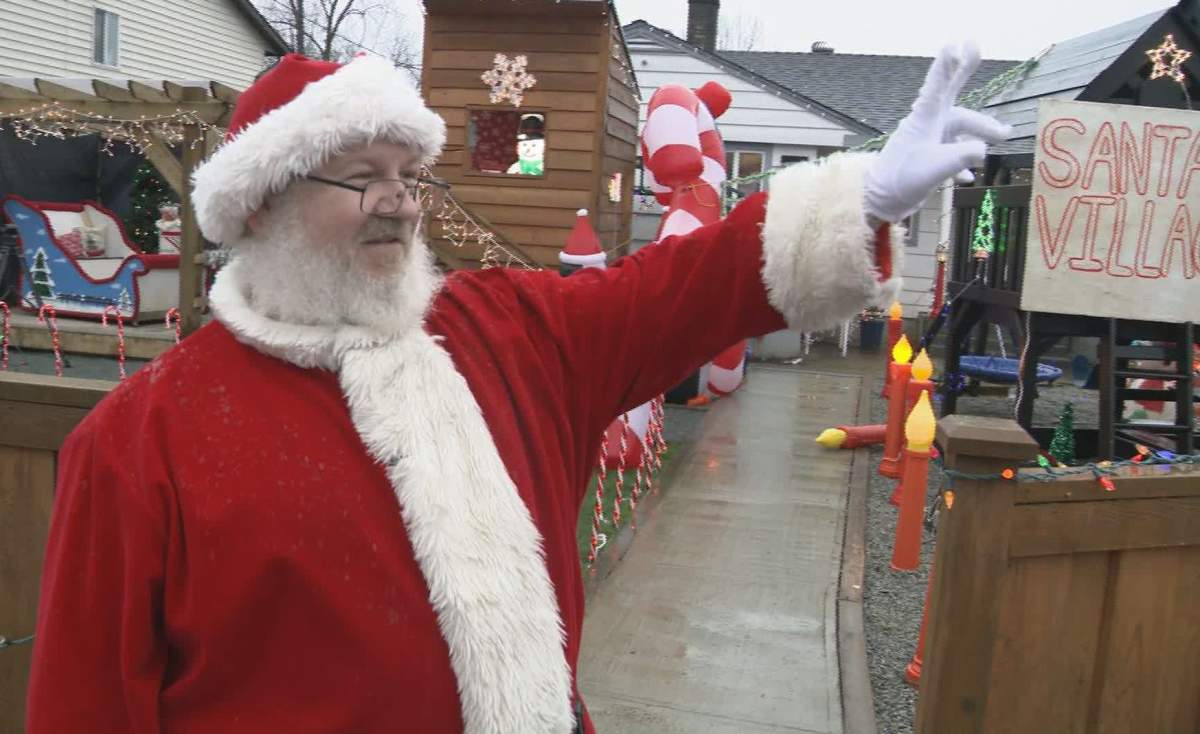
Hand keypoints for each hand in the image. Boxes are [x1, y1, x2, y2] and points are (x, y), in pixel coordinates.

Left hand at [864, 42, 1011, 222]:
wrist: (879, 201)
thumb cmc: (901, 181)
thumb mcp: (934, 170)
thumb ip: (959, 158)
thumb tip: (982, 150)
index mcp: (925, 119)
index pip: (938, 85)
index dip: (947, 65)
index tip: (955, 44)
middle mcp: (927, 125)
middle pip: (950, 94)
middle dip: (962, 72)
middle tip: (974, 48)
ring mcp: (928, 141)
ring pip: (958, 129)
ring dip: (979, 132)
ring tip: (1004, 136)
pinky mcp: (927, 159)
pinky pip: (951, 154)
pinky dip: (963, 161)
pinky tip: (971, 176)